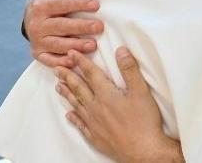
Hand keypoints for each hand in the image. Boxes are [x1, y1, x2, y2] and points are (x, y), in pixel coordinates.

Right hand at [25, 0, 102, 66]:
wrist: (29, 18)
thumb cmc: (46, 0)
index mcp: (40, 6)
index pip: (61, 5)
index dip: (78, 4)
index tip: (96, 4)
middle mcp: (37, 24)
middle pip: (61, 26)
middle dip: (81, 26)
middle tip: (99, 26)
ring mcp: (37, 41)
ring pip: (57, 45)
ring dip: (76, 45)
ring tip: (93, 45)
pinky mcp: (38, 54)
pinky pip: (50, 60)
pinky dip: (62, 62)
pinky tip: (75, 61)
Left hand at [57, 49, 182, 161]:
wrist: (143, 150)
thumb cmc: (144, 121)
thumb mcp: (141, 91)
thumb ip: (129, 69)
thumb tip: (121, 50)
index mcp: (106, 94)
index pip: (91, 74)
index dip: (81, 62)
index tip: (71, 54)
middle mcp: (96, 107)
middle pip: (78, 88)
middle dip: (67, 76)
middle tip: (57, 68)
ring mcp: (94, 123)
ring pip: (76, 104)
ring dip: (67, 94)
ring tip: (58, 86)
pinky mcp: (95, 136)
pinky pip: (80, 124)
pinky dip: (73, 118)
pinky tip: (69, 115)